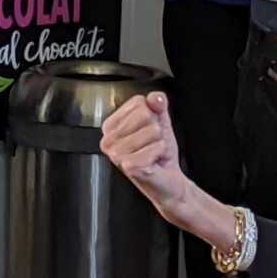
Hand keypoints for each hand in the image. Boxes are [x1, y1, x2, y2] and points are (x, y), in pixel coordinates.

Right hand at [102, 93, 244, 249]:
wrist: (168, 181)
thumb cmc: (159, 153)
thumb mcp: (159, 121)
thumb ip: (157, 103)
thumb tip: (155, 97)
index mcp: (111, 126)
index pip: (138, 102)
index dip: (152, 115)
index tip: (148, 131)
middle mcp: (108, 139)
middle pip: (145, 114)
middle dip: (156, 129)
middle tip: (151, 144)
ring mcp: (116, 154)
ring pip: (151, 129)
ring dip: (159, 142)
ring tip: (152, 153)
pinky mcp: (129, 165)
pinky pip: (156, 146)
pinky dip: (161, 153)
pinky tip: (154, 162)